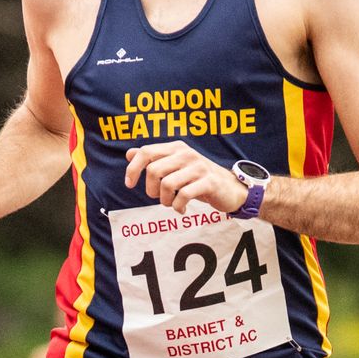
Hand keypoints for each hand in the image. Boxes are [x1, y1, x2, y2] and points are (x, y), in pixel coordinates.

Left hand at [123, 141, 246, 215]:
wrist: (229, 188)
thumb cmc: (198, 178)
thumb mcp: (175, 166)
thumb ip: (154, 159)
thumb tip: (129, 153)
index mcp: (176, 148)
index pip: (146, 152)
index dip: (133, 169)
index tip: (130, 184)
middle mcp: (186, 154)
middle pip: (153, 171)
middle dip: (151, 190)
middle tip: (159, 197)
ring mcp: (198, 167)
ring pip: (167, 184)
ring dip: (165, 200)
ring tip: (171, 204)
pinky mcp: (208, 182)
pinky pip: (183, 195)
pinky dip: (178, 206)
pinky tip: (181, 209)